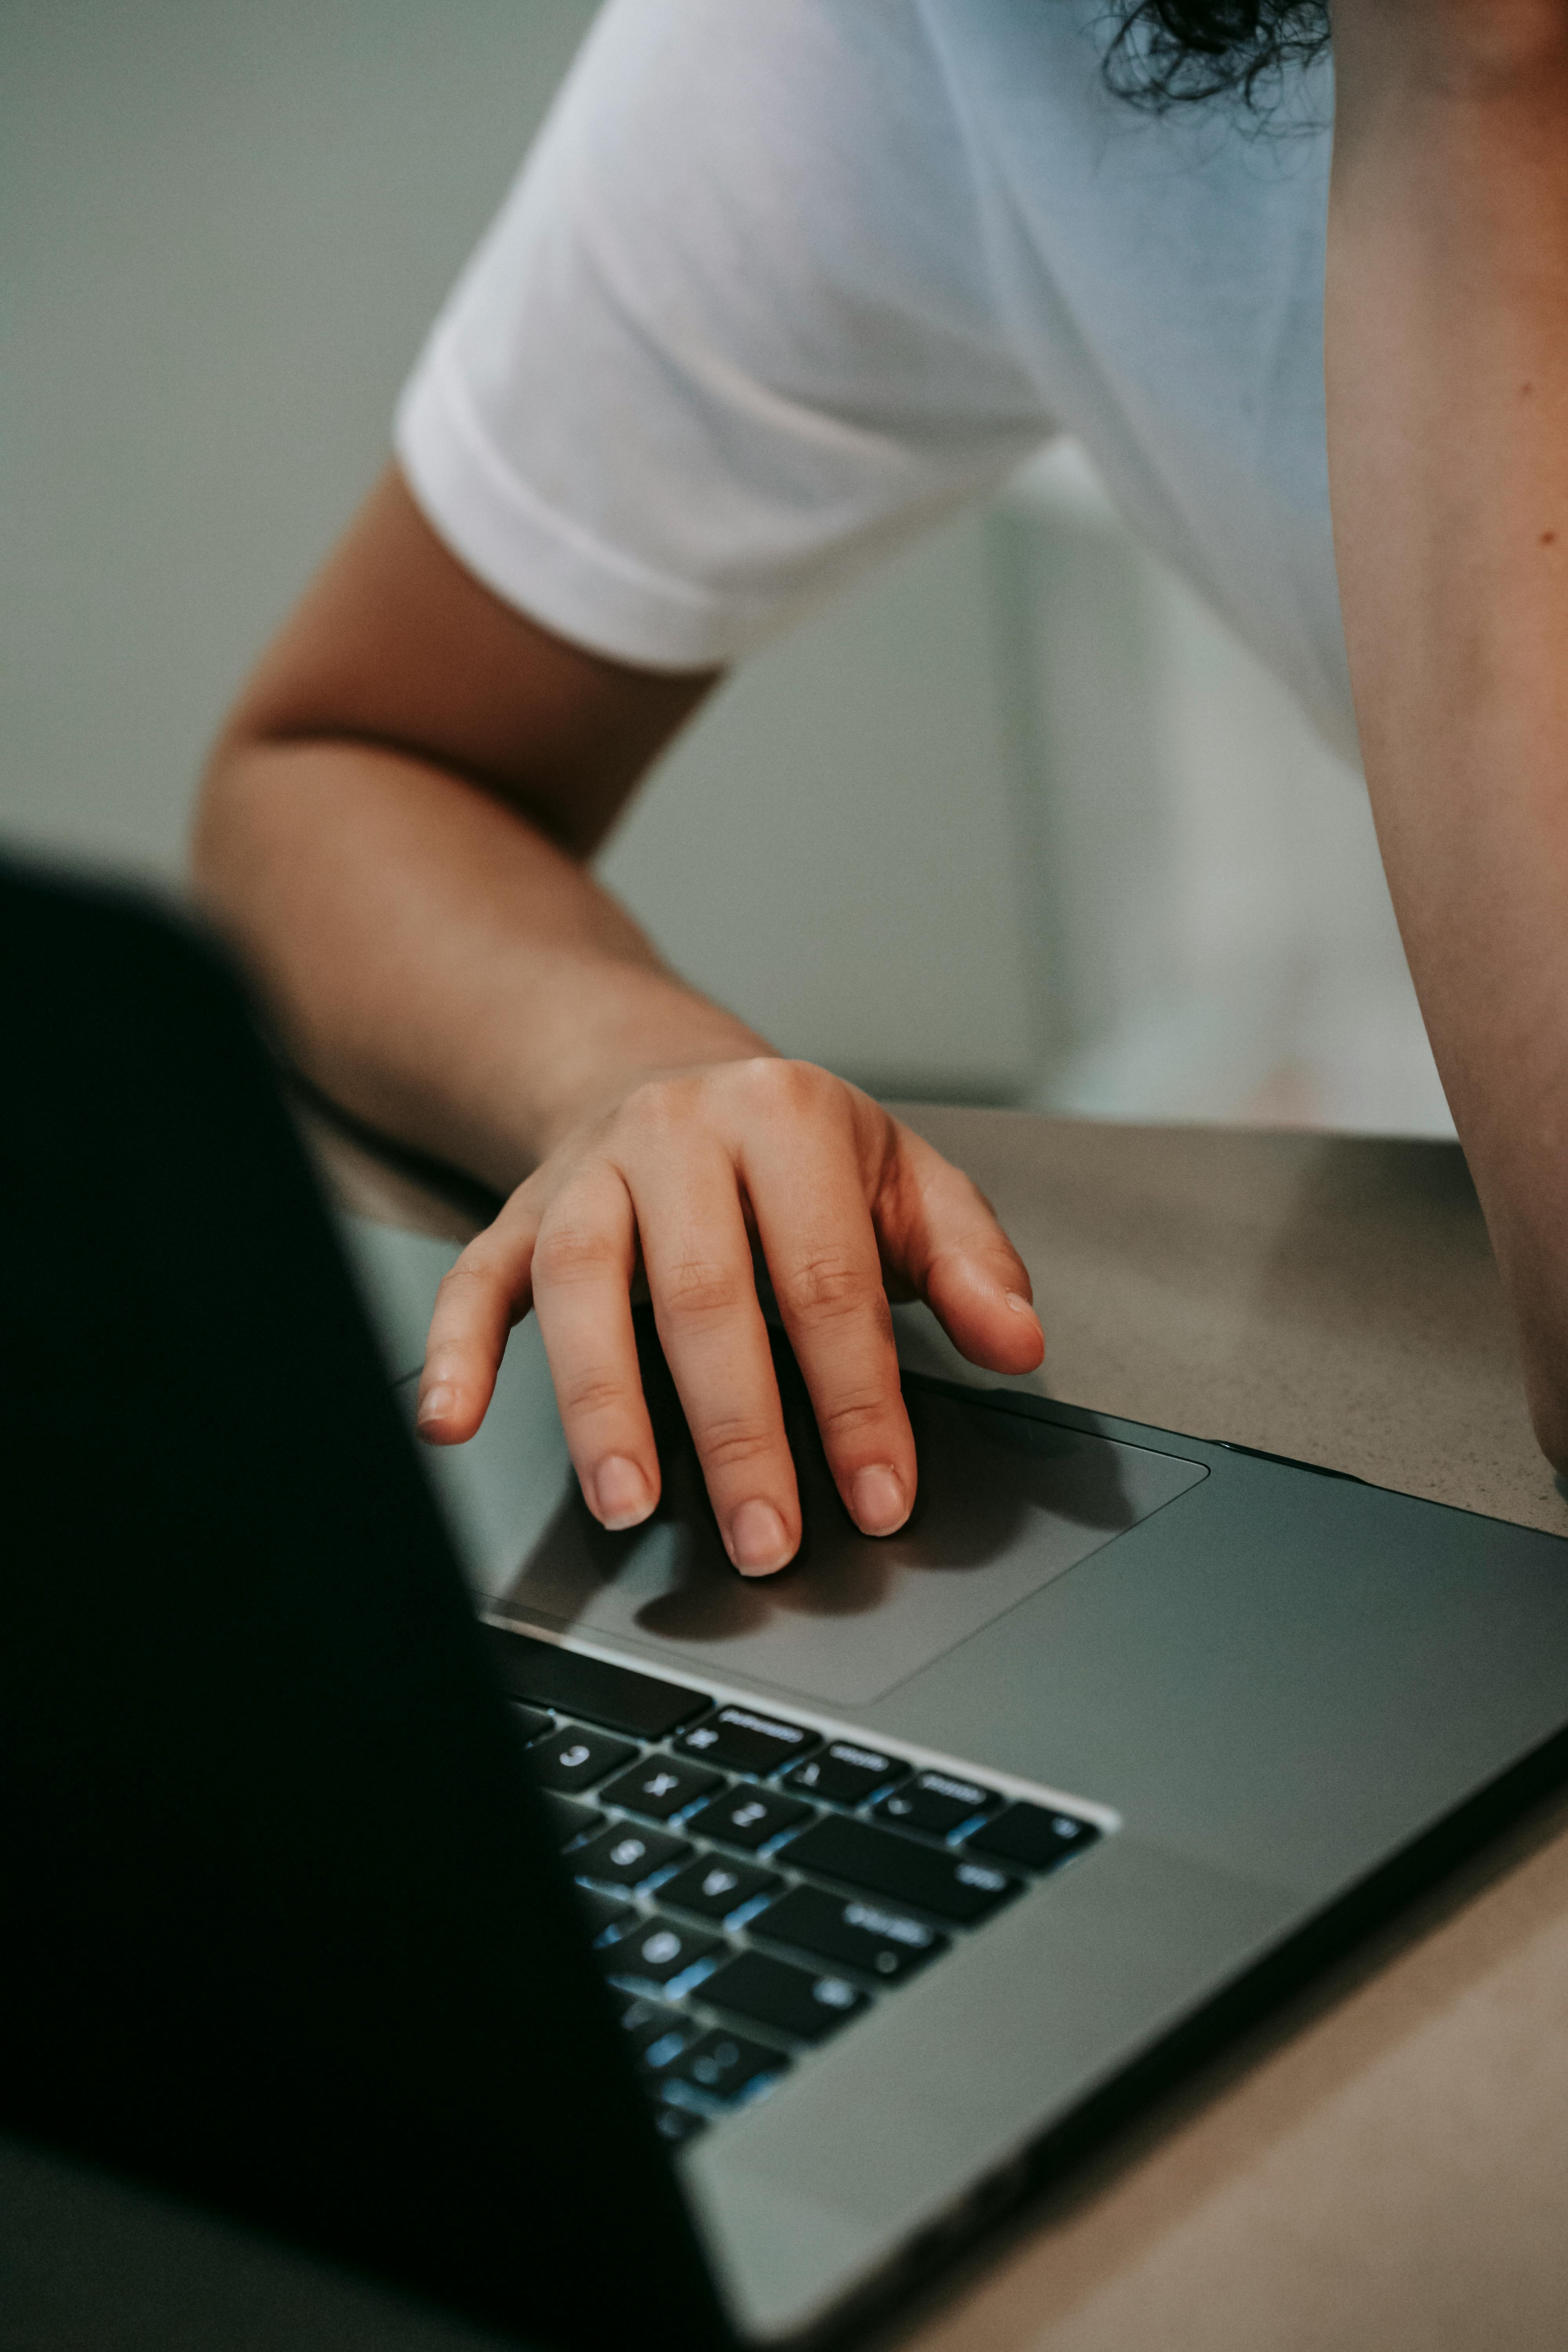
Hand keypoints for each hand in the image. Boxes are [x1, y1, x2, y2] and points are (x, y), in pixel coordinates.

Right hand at [414, 1058, 1043, 1573]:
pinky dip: (451, 1352)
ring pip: (582, 1288)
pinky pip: (473, 1281)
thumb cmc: (797, 1154)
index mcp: (785, 1114)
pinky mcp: (516, 1211)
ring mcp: (585, 1171)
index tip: (879, 1497)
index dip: (856, 1398)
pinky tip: (451, 1423)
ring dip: (601, 1406)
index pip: (827, 1277)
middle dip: (737, 1431)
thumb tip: (1019, 1341)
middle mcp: (676, 1131)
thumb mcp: (903, 1178)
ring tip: (628, 1503)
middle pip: (705, 1294)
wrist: (670, 1077)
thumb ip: (970, 1260)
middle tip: (765, 1537)